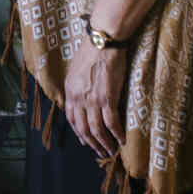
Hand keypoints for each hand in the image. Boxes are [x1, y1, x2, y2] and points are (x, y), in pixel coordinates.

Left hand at [64, 41, 127, 157]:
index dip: (78, 132)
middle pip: (83, 128)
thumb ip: (78, 87)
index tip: (84, 140)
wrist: (103, 42)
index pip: (71, 118)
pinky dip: (117, 134)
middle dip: (91, 143)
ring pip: (96, 129)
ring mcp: (92, 99)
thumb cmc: (92, 52)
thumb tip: (83, 98)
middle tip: (100, 152)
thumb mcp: (77, 71)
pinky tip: (122, 140)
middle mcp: (78, 98)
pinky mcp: (108, 98)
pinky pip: (111, 122)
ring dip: (104, 143)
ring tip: (111, 151)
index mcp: (70, 91)